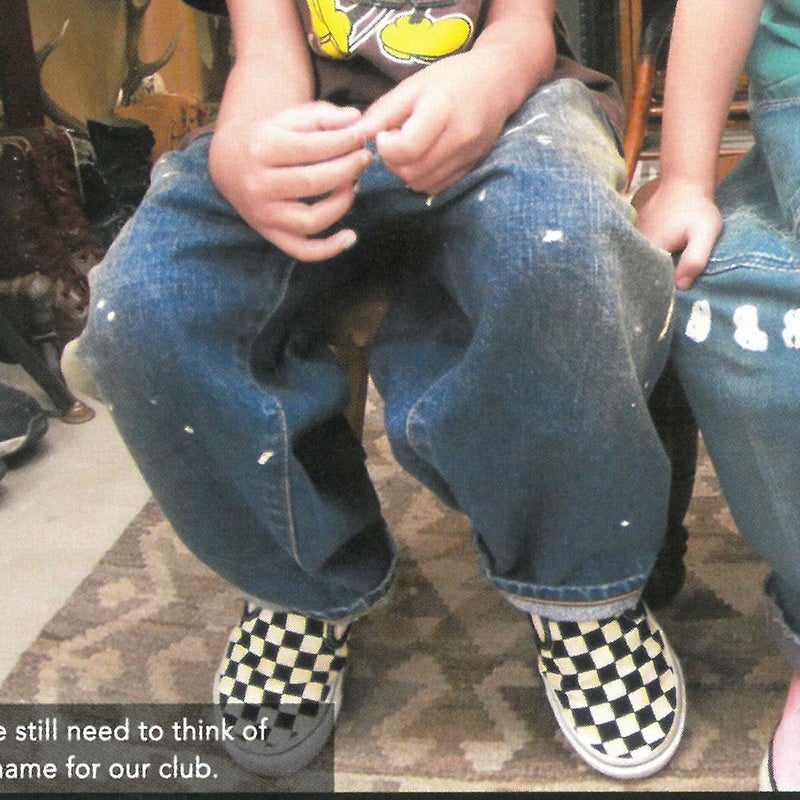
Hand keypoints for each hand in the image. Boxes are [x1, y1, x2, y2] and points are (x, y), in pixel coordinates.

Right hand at [209, 102, 373, 261]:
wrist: (229, 165)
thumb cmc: (267, 138)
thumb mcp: (287, 118)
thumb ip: (321, 116)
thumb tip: (356, 119)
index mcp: (262, 149)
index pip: (311, 147)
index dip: (343, 143)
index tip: (363, 137)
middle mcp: (259, 184)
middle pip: (313, 183)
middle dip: (348, 170)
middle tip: (365, 159)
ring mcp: (264, 214)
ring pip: (310, 220)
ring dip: (341, 205)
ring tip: (353, 186)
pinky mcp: (271, 234)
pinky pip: (302, 250)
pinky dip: (329, 249)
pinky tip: (350, 237)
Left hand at [355, 51, 510, 194]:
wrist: (498, 84)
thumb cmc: (450, 79)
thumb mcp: (413, 85)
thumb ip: (383, 112)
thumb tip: (353, 136)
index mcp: (442, 109)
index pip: (407, 148)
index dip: (387, 147)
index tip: (384, 135)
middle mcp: (459, 137)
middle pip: (411, 171)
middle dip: (393, 161)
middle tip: (394, 142)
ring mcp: (468, 157)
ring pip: (422, 184)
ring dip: (406, 172)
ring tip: (409, 149)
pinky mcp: (471, 169)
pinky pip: (437, 187)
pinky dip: (422, 177)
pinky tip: (423, 158)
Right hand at [637, 179, 722, 288]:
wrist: (684, 181)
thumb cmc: (697, 207)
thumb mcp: (706, 233)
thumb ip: (696, 259)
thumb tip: (681, 286)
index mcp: (651, 250)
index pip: (650, 280)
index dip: (660, 290)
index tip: (670, 294)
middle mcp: (635, 245)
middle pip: (643, 271)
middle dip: (655, 280)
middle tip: (670, 284)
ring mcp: (633, 237)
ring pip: (640, 261)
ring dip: (650, 267)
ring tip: (663, 271)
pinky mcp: (635, 232)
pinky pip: (639, 251)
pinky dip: (648, 255)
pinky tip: (659, 255)